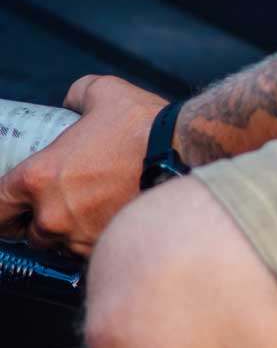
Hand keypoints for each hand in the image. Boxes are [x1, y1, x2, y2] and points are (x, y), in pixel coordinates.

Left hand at [0, 76, 166, 257]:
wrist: (187, 159)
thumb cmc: (143, 128)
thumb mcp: (99, 93)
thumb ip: (76, 99)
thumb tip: (73, 104)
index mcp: (39, 178)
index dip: (0, 208)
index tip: (6, 205)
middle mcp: (56, 216)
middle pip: (29, 235)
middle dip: (35, 225)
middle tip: (47, 212)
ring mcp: (85, 238)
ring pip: (63, 249)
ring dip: (68, 237)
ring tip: (84, 220)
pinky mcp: (115, 250)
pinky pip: (94, 254)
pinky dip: (97, 244)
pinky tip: (108, 228)